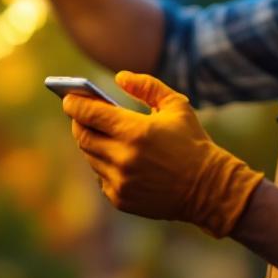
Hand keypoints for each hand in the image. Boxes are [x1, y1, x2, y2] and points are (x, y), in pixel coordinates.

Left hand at [62, 71, 264, 238]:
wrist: (209, 189)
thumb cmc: (192, 142)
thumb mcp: (176, 105)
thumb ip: (147, 86)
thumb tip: (120, 78)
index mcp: (134, 131)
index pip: (88, 113)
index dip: (74, 104)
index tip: (68, 98)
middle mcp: (123, 157)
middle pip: (83, 136)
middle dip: (78, 122)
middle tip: (80, 115)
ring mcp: (120, 181)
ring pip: (90, 157)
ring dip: (92, 143)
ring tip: (99, 133)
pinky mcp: (121, 199)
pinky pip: (101, 177)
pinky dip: (104, 166)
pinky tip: (116, 158)